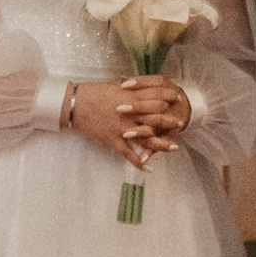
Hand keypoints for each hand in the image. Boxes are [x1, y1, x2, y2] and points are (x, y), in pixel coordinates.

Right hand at [67, 76, 184, 169]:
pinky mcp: (113, 140)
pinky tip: (148, 168)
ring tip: (174, 147)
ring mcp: (123, 128)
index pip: (156, 96)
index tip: (177, 98)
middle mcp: (130, 113)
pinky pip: (129, 154)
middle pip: (156, 118)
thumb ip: (127, 92)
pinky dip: (139, 162)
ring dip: (162, 144)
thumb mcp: (113, 88)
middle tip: (180, 124)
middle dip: (170, 122)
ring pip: (147, 139)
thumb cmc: (91, 93)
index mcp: (130, 97)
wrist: (74, 105)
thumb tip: (136, 89)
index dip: (168, 97)